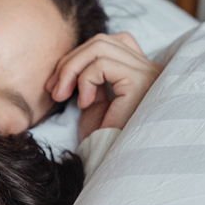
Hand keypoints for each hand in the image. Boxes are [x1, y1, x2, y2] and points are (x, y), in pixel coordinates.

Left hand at [45, 32, 163, 134]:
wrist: (114, 163)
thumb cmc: (104, 140)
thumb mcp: (95, 102)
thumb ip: (91, 77)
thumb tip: (69, 60)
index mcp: (142, 72)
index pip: (109, 43)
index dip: (77, 58)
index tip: (57, 85)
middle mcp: (151, 69)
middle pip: (102, 41)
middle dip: (69, 62)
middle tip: (53, 91)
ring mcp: (148, 74)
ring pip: (100, 46)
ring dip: (71, 69)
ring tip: (63, 96)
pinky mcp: (139, 82)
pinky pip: (102, 65)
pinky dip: (84, 81)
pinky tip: (85, 104)